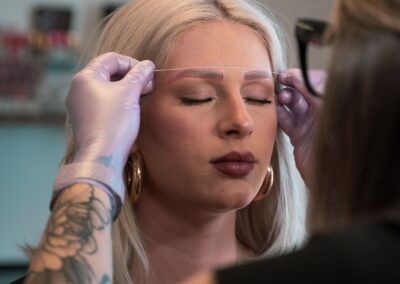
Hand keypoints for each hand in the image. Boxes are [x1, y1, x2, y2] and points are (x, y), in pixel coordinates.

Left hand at [66, 52, 154, 173]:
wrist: (101, 156)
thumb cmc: (114, 122)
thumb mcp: (130, 93)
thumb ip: (139, 75)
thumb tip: (148, 65)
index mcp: (85, 77)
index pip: (111, 59)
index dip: (132, 63)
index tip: (147, 73)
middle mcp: (78, 89)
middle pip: (108, 73)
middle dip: (131, 76)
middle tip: (149, 84)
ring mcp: (80, 105)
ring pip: (107, 88)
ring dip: (126, 88)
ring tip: (143, 94)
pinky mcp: (86, 120)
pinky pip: (103, 102)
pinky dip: (118, 100)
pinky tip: (131, 108)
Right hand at [276, 69, 323, 186]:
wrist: (334, 177)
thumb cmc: (340, 143)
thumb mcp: (328, 109)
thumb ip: (312, 90)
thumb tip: (294, 75)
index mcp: (334, 103)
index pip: (316, 82)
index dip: (300, 76)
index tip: (287, 75)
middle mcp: (322, 112)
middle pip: (302, 92)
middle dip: (290, 86)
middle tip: (279, 84)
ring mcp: (310, 125)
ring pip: (292, 106)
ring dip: (282, 99)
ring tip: (277, 98)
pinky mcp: (299, 138)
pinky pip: (286, 122)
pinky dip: (277, 114)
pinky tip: (271, 110)